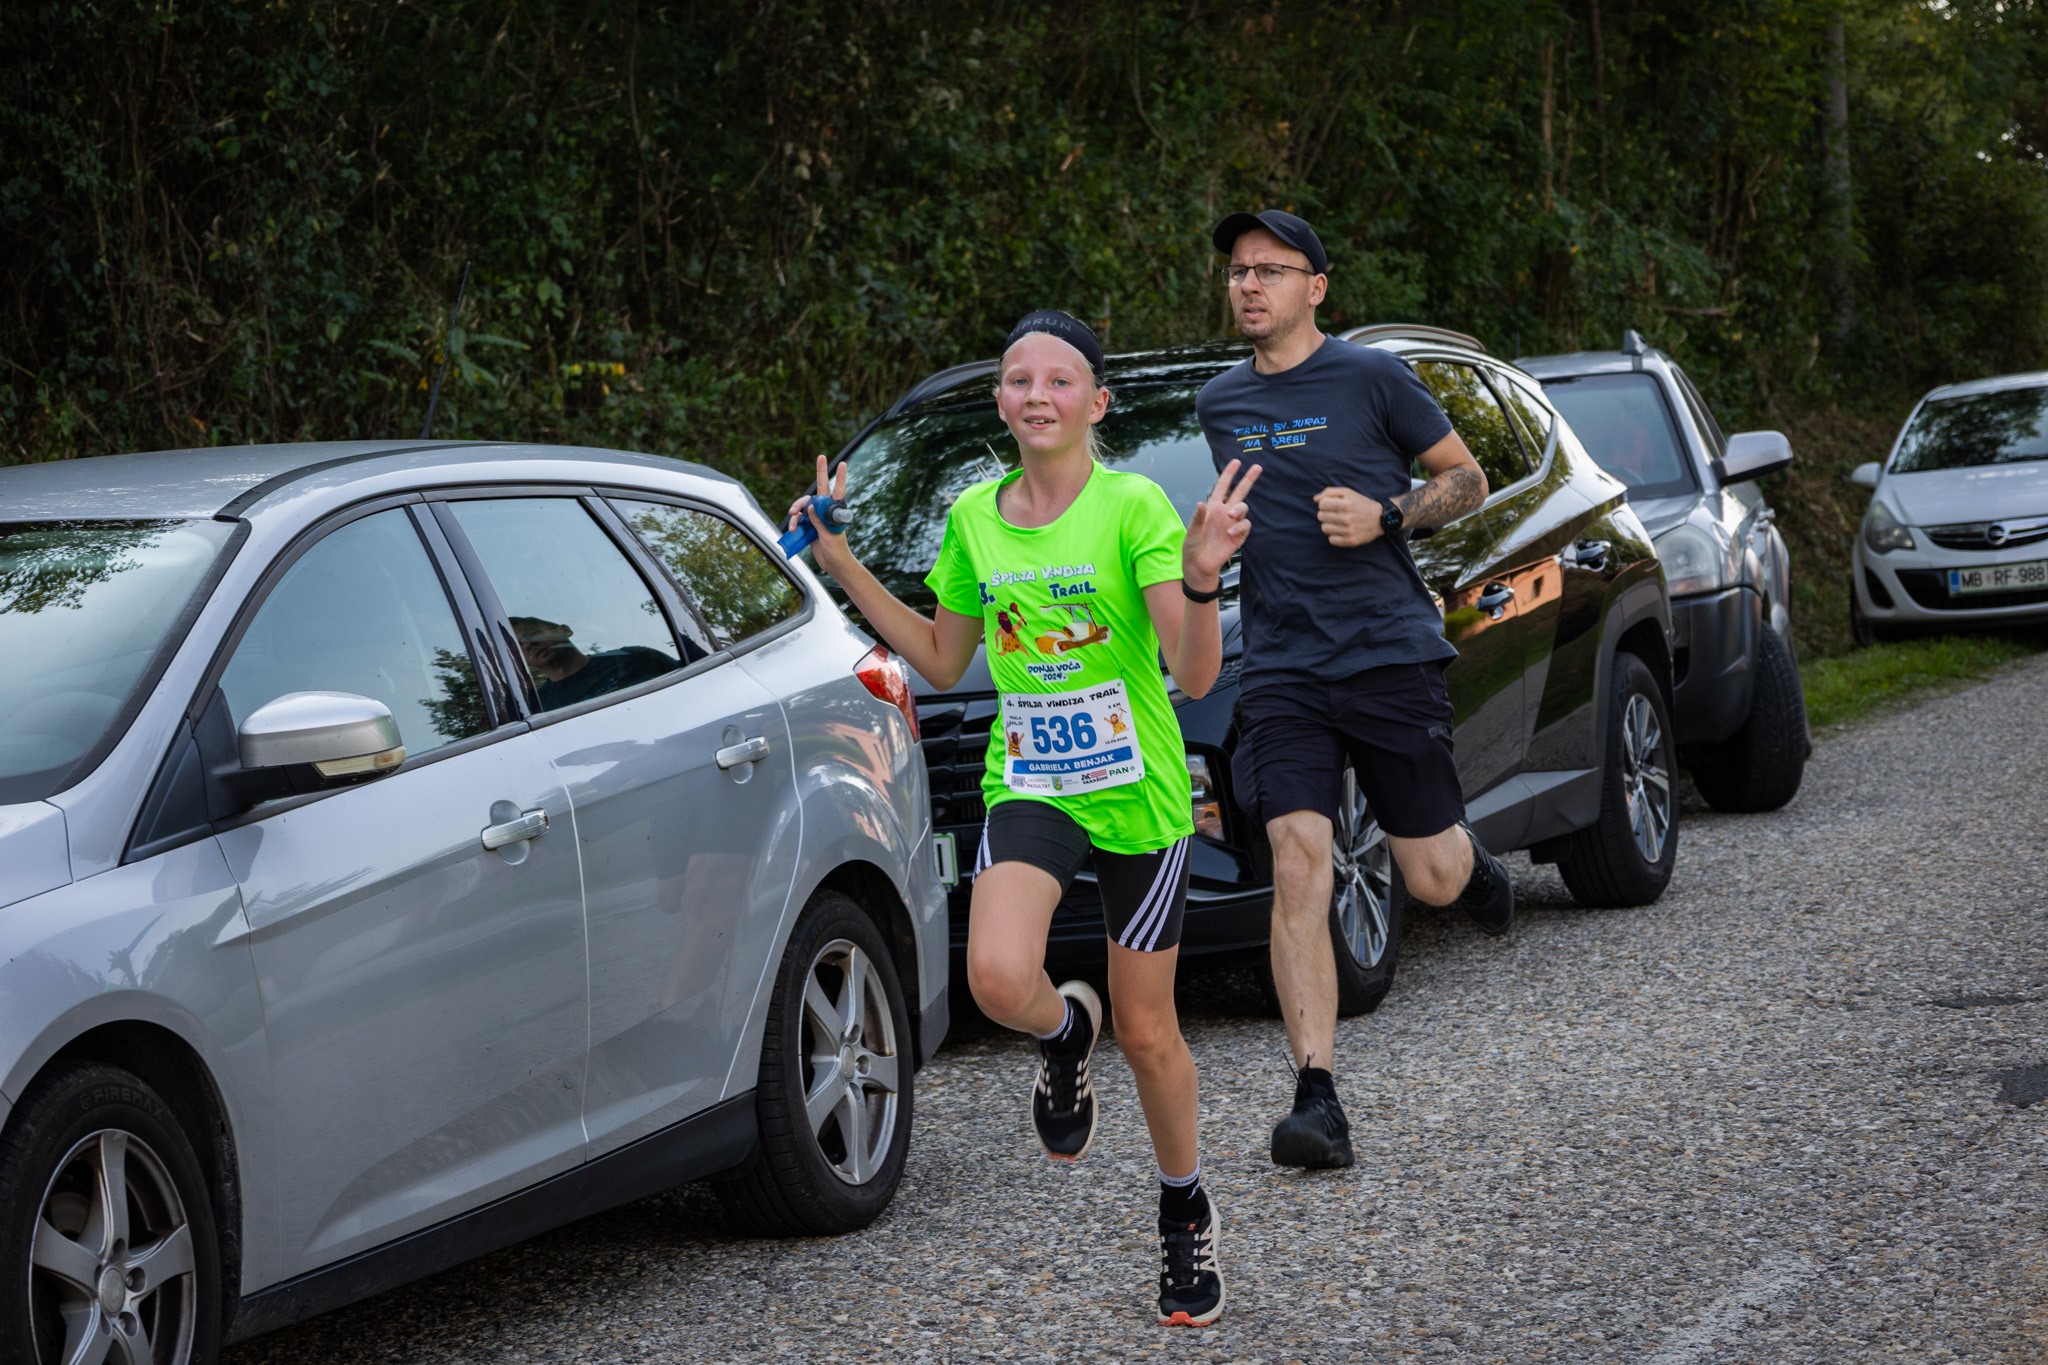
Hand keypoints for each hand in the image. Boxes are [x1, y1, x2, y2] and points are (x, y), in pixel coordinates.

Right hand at [787, 453, 853, 572]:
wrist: (834, 565)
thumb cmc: (837, 550)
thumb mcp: (829, 535)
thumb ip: (819, 520)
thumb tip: (811, 505)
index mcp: (835, 512)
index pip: (838, 491)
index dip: (840, 477)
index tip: (842, 463)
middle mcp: (826, 512)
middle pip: (820, 490)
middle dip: (820, 473)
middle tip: (821, 457)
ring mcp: (817, 518)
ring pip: (805, 506)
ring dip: (797, 510)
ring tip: (794, 520)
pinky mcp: (810, 527)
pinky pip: (799, 520)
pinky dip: (795, 522)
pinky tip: (793, 528)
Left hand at [1184, 459, 1260, 589]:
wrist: (1199, 565)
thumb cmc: (1193, 546)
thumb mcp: (1191, 531)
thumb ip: (1198, 517)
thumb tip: (1201, 503)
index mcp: (1212, 507)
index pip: (1222, 487)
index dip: (1228, 474)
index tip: (1236, 462)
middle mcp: (1224, 512)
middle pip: (1240, 492)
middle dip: (1248, 479)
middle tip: (1257, 467)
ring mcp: (1232, 523)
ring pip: (1243, 507)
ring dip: (1238, 508)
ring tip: (1229, 515)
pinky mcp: (1239, 535)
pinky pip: (1245, 525)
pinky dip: (1239, 525)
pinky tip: (1230, 531)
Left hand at [1315, 486, 1384, 547]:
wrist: (1380, 518)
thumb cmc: (1360, 503)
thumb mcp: (1347, 492)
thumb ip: (1329, 492)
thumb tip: (1315, 499)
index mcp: (1346, 504)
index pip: (1322, 505)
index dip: (1324, 504)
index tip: (1331, 505)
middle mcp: (1347, 518)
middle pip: (1321, 517)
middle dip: (1325, 514)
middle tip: (1335, 514)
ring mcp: (1349, 531)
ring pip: (1324, 529)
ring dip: (1329, 525)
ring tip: (1338, 522)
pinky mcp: (1350, 541)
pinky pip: (1331, 540)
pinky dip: (1334, 536)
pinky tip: (1341, 531)